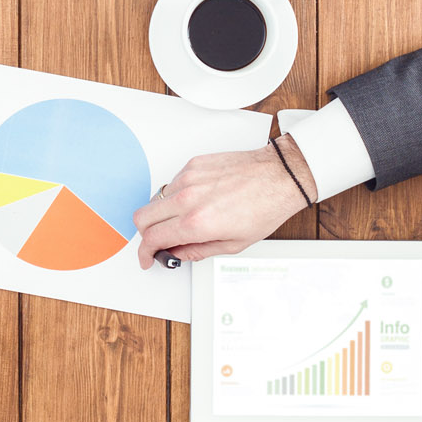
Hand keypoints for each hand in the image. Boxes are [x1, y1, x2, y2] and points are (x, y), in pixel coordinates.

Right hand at [133, 138, 316, 264]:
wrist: (280, 176)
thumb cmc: (265, 207)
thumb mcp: (233, 243)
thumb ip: (197, 250)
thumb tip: (177, 253)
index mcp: (197, 222)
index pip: (152, 238)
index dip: (145, 253)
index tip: (147, 257)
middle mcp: (188, 198)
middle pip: (142, 217)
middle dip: (146, 234)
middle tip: (159, 240)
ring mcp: (189, 178)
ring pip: (156, 199)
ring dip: (163, 214)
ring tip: (186, 219)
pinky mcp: (193, 164)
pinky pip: (172, 183)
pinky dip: (176, 196)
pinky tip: (196, 200)